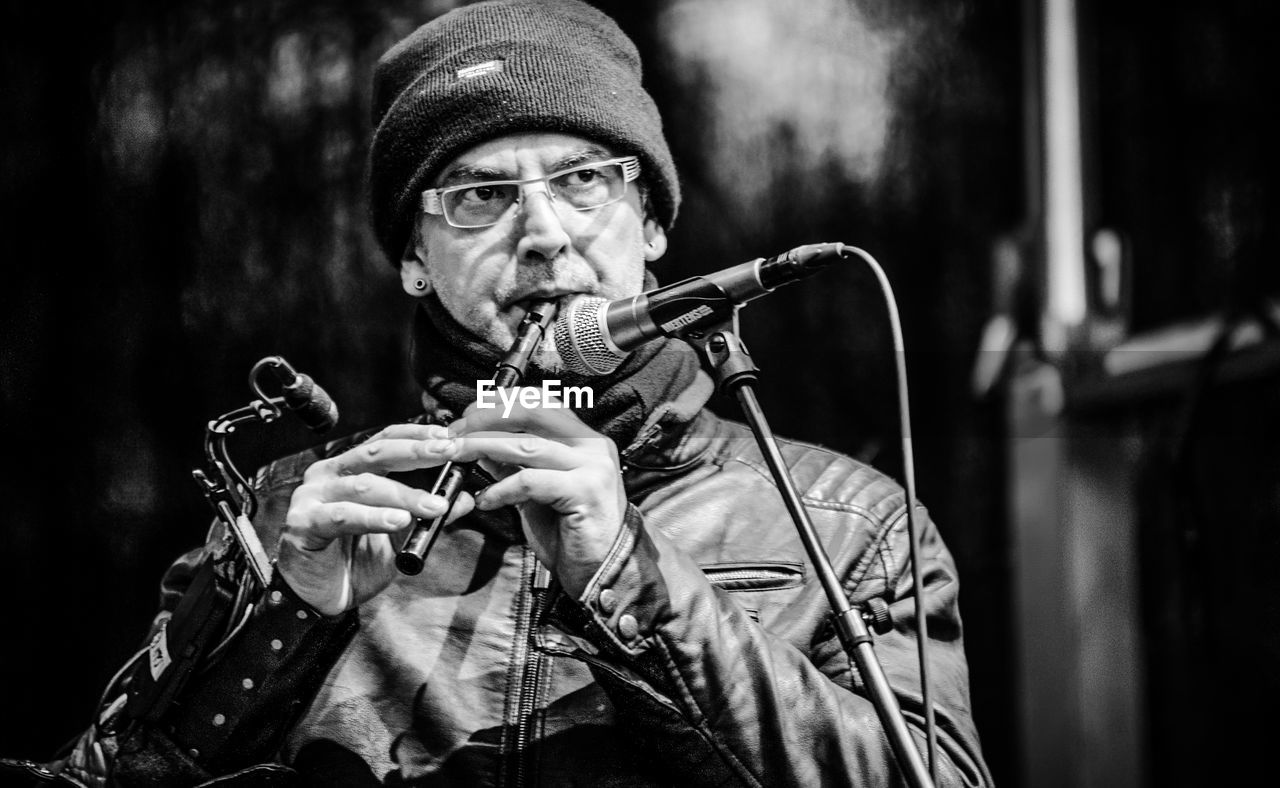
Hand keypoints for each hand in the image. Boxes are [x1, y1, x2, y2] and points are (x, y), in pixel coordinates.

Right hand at [277, 423, 473, 615]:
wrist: (318, 598)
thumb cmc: (354, 560)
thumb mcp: (399, 534)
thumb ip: (425, 513)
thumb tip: (464, 498)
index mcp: (349, 468)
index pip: (384, 440)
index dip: (416, 436)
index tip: (449, 438)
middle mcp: (328, 474)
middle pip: (375, 453)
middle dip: (416, 452)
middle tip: (448, 453)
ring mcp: (312, 497)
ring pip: (364, 486)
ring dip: (404, 494)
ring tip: (434, 504)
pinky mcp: (303, 523)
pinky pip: (342, 516)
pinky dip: (373, 517)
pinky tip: (398, 521)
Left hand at [449, 395, 625, 597]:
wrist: (604, 572)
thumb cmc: (571, 533)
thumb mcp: (537, 493)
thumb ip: (514, 466)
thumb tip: (481, 446)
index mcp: (584, 439)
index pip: (540, 402)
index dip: (500, 403)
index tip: (467, 414)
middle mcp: (592, 445)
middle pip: (532, 412)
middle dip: (487, 418)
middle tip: (456, 433)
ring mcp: (592, 466)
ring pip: (526, 444)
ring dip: (483, 447)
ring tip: (457, 456)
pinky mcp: (585, 491)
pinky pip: (530, 481)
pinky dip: (500, 489)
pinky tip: (485, 500)